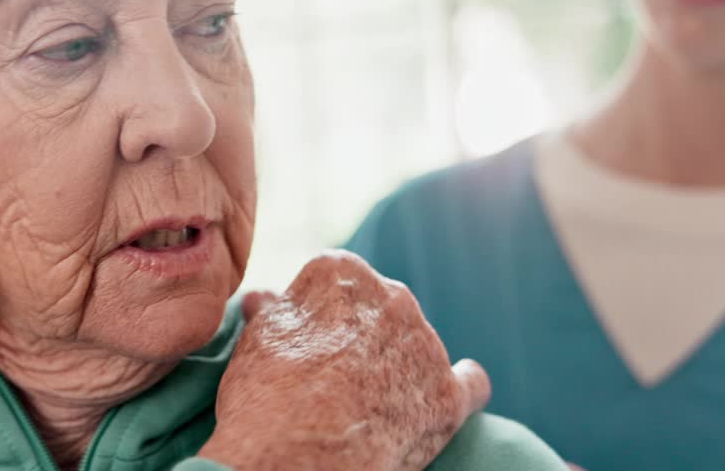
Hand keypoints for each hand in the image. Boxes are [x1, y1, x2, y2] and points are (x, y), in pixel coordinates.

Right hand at [200, 251, 490, 470]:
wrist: (294, 457)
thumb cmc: (264, 398)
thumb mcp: (254, 342)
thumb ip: (272, 312)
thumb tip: (264, 299)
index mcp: (339, 271)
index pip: (335, 280)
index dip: (320, 314)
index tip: (309, 340)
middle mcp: (390, 295)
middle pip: (383, 307)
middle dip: (365, 335)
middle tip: (336, 376)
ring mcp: (425, 344)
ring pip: (420, 345)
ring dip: (404, 365)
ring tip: (370, 404)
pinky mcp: (448, 394)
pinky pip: (471, 383)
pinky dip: (461, 388)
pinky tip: (442, 397)